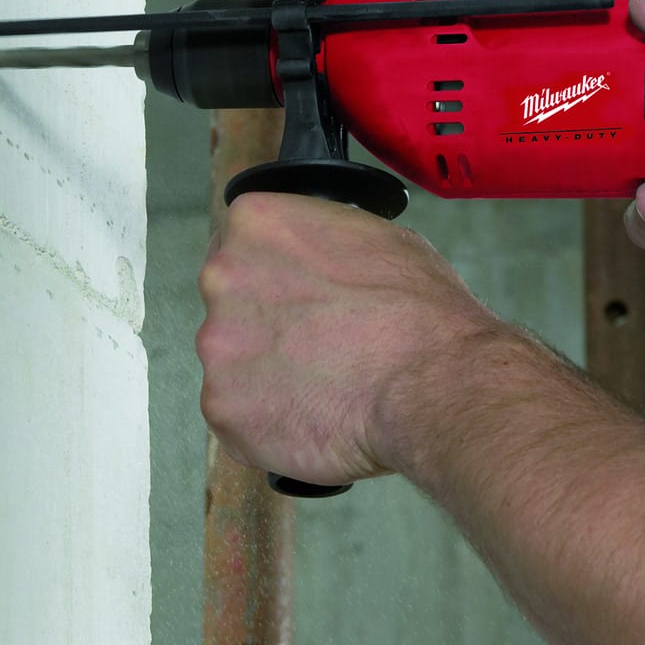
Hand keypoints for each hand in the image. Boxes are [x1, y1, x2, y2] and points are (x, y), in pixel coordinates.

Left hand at [196, 192, 512, 487]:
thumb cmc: (417, 310)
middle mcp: (221, 278)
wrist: (429, 384)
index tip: (299, 295)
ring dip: (268, 374)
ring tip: (325, 385)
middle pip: (231, 302)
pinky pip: (237, 414)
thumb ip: (318, 241)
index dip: (275, 273)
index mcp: (254, 223)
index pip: (241, 242)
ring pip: (234, 362)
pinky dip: (269, 421)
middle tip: (318, 344)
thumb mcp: (376, 237)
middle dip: (267, 323)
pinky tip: (314, 416)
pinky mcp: (221, 408)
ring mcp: (216, 347)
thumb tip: (314, 261)